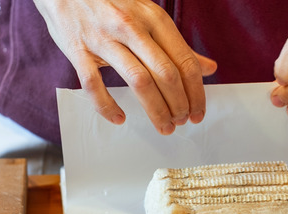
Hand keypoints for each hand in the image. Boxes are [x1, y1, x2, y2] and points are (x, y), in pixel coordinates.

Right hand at [34, 0, 217, 134]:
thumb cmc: (111, 4)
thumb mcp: (149, 17)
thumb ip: (178, 46)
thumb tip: (210, 68)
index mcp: (153, 18)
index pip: (185, 61)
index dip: (196, 92)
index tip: (198, 112)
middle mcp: (131, 26)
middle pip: (166, 74)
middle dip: (179, 105)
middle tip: (182, 121)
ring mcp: (103, 38)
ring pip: (138, 81)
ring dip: (156, 110)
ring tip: (164, 126)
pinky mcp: (78, 50)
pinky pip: (94, 85)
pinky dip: (107, 106)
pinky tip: (119, 118)